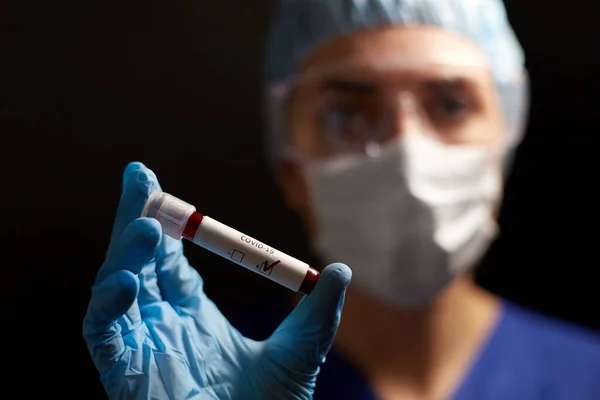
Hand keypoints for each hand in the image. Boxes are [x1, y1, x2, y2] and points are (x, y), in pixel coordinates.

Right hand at [83, 162, 350, 399]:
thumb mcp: (301, 352)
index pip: (169, 258)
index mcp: (192, 314)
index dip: (165, 222)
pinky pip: (102, 333)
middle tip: (139, 176)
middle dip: (136, 217)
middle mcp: (160, 324)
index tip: (160, 184)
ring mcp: (140, 347)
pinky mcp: (124, 374)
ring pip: (115, 289)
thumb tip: (341, 270)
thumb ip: (318, 312)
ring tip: (146, 225)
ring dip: (125, 254)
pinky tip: (128, 279)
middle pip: (138, 261)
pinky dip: (108, 304)